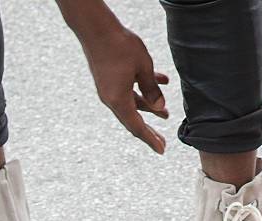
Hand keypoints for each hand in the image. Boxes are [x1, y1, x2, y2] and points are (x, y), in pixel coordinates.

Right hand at [81, 28, 168, 153]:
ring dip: (149, 108)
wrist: (96, 29)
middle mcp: (111, 99)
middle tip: (162, 142)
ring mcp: (108, 90)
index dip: (150, 139)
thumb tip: (159, 108)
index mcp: (118, 100)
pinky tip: (160, 82)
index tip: (161, 150)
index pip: (137, 126)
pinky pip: (128, 91)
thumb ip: (152, 90)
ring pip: (132, 104)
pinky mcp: (108, 80)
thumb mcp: (143, 68)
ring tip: (165, 114)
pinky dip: (142, 90)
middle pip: (133, 120)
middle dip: (149, 130)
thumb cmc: (120, 46)